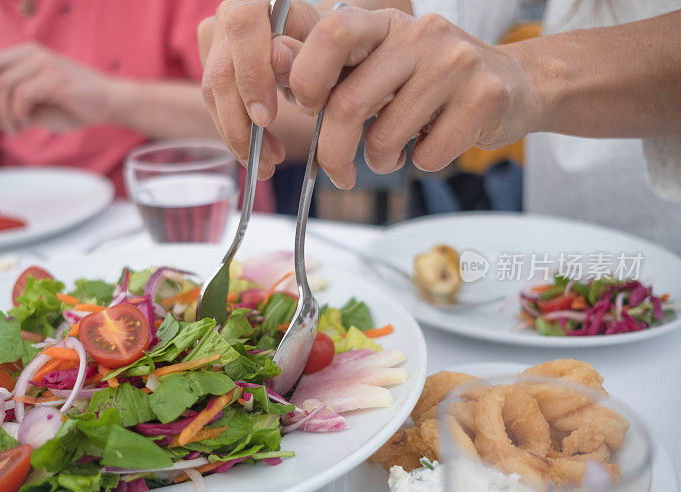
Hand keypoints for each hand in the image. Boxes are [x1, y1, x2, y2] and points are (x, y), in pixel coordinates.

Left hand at [0, 42, 116, 133]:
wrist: (112, 104)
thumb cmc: (76, 107)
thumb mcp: (34, 112)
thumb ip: (6, 113)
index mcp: (24, 55)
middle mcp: (31, 53)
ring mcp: (43, 63)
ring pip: (2, 85)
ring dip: (2, 114)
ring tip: (15, 129)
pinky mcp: (55, 78)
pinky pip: (21, 94)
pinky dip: (18, 113)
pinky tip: (26, 124)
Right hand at [198, 0, 323, 178]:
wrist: (320, 46)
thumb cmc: (331, 48)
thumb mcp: (329, 52)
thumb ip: (305, 52)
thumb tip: (277, 56)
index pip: (244, 27)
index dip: (251, 74)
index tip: (266, 119)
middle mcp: (232, 12)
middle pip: (220, 71)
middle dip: (240, 125)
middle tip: (267, 161)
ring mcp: (216, 36)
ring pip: (212, 92)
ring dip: (238, 136)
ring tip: (268, 163)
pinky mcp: (211, 59)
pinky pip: (214, 102)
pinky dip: (235, 131)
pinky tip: (259, 149)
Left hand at [284, 9, 540, 187]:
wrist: (514, 85)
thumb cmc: (428, 83)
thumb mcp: (379, 65)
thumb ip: (329, 69)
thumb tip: (271, 59)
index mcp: (383, 24)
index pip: (331, 33)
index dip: (307, 77)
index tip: (309, 108)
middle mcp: (419, 34)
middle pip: (347, 104)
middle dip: (333, 152)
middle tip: (338, 172)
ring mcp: (454, 63)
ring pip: (383, 137)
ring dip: (379, 161)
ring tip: (392, 152)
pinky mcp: (483, 98)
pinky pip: (426, 155)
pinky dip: (418, 163)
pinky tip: (428, 147)